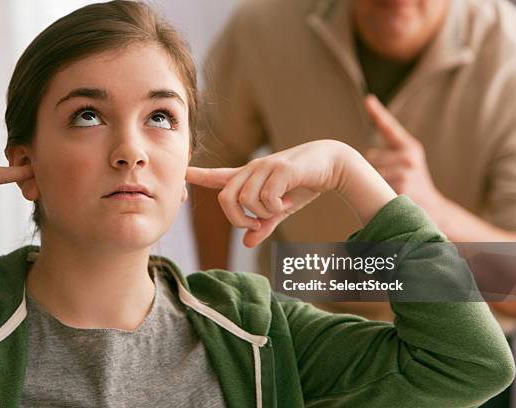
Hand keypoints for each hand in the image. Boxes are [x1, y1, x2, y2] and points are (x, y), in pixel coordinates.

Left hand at [186, 140, 386, 247]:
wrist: (331, 164)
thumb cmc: (302, 185)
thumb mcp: (280, 210)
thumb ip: (263, 225)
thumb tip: (246, 244)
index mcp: (250, 177)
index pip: (219, 176)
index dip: (200, 176)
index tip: (184, 173)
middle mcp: (253, 169)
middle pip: (226, 198)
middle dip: (237, 219)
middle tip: (256, 225)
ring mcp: (265, 168)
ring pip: (246, 200)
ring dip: (263, 213)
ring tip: (281, 209)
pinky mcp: (279, 170)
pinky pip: (267, 198)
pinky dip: (277, 208)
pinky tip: (289, 202)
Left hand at [364, 95, 443, 211]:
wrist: (432, 208)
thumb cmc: (412, 184)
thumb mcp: (405, 165)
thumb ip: (388, 154)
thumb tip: (366, 153)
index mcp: (410, 147)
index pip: (390, 127)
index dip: (378, 112)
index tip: (368, 99)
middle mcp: (409, 155)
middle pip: (371, 157)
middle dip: (373, 170)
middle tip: (391, 182)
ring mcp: (406, 170)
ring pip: (372, 172)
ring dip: (375, 183)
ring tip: (392, 190)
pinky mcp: (402, 185)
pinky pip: (376, 186)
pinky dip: (379, 192)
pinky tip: (393, 196)